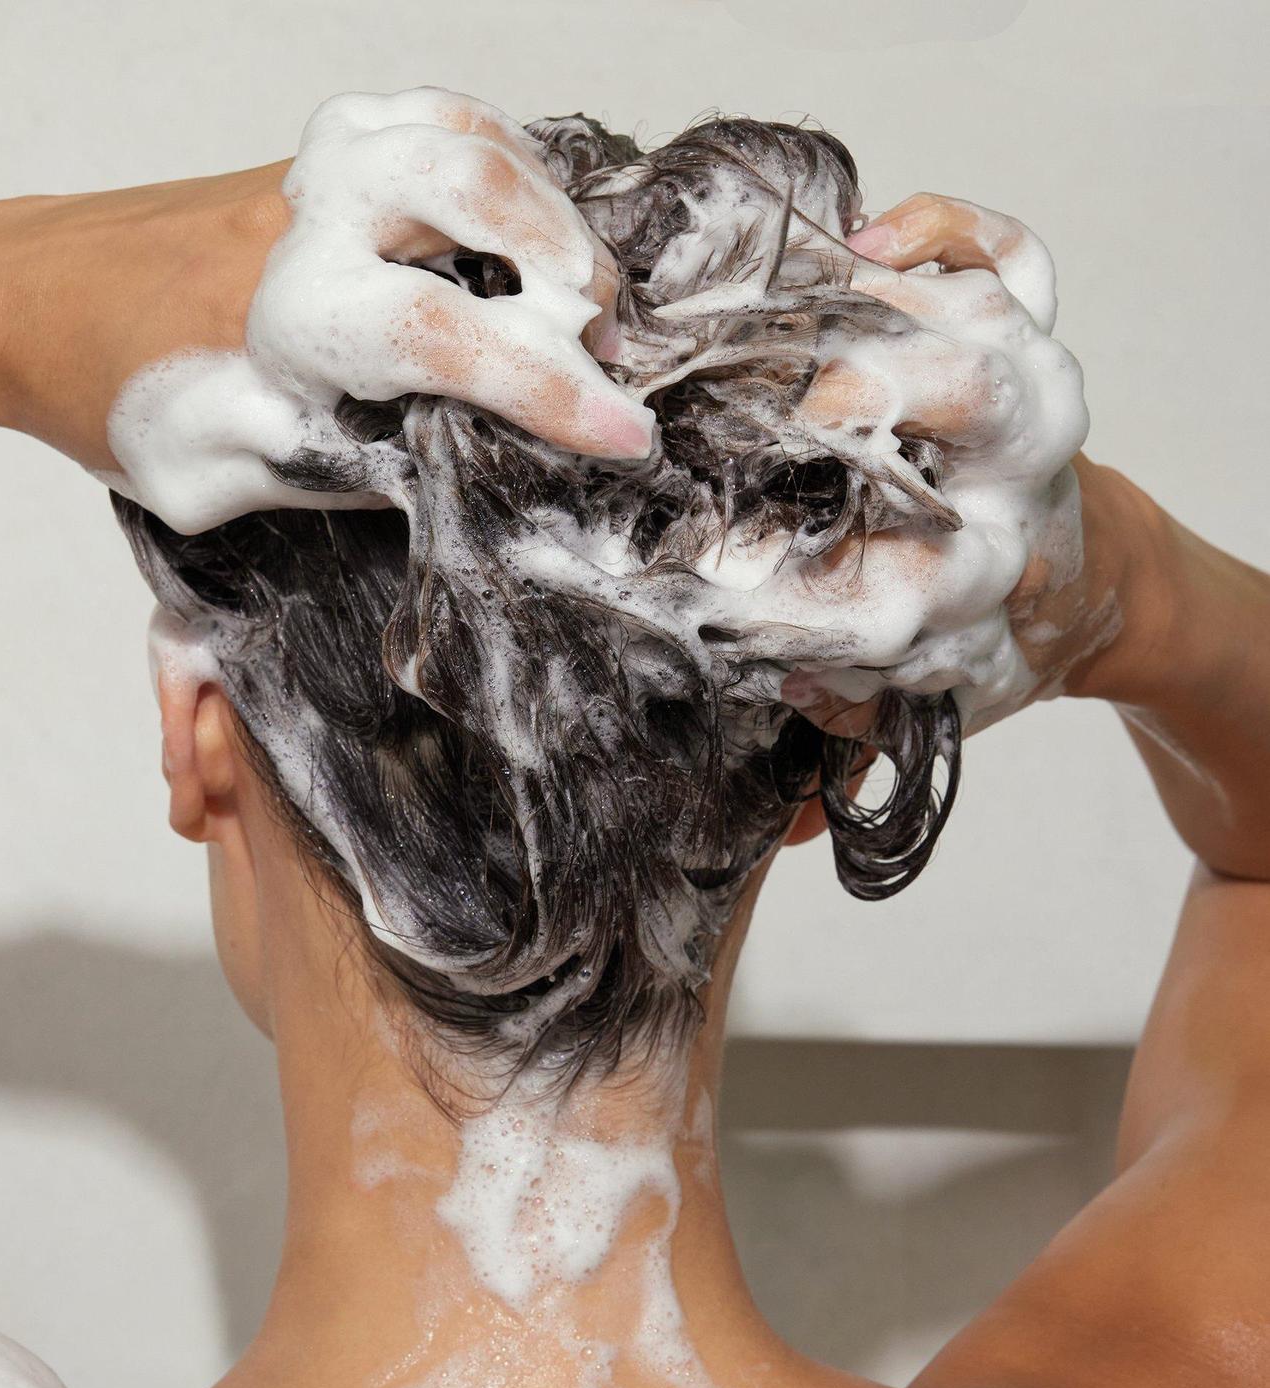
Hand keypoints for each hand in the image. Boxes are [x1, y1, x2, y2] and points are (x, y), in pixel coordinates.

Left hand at [99, 88, 652, 530]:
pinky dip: (498, 155)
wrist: (17, 294)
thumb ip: (333, 467)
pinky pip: (428, 115)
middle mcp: (307, 219)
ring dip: (544, 207)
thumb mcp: (217, 477)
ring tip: (571, 284)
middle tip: (595, 346)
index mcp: (285, 315)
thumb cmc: (111, 395)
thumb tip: (447, 463)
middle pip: (480, 196)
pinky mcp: (306, 147)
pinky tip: (518, 212)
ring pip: (464, 138)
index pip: (455, 342)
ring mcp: (308, 167)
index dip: (554, 396)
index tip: (625, 437)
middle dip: (568, 273)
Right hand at [777, 191, 1101, 737]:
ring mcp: (1029, 384)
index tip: (727, 582)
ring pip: (973, 306)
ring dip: (867, 299)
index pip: (913, 561)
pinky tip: (870, 244)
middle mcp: (1022, 466)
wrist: (1080, 586)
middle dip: (860, 388)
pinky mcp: (1026, 334)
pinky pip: (1007, 252)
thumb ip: (850, 712)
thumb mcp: (925, 703)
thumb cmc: (989, 642)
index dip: (820, 574)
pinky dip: (941, 231)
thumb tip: (776, 736)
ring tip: (764, 316)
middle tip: (762, 415)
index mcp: (996, 571)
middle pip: (968, 390)